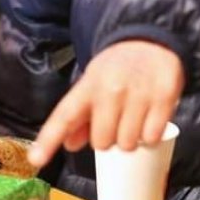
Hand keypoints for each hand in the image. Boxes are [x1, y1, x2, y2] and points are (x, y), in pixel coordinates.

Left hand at [27, 40, 184, 168]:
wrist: (150, 40)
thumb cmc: (117, 69)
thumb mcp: (93, 84)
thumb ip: (79, 116)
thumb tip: (71, 144)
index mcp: (88, 86)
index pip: (65, 116)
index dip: (48, 140)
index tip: (36, 159)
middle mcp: (111, 89)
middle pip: (102, 142)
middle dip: (109, 139)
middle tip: (117, 121)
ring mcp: (138, 93)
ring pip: (128, 143)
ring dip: (132, 138)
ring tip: (135, 118)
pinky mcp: (163, 96)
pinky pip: (152, 136)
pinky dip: (152, 134)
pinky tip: (150, 119)